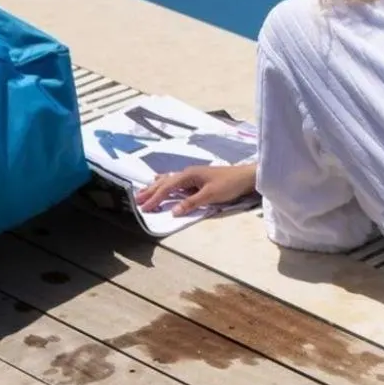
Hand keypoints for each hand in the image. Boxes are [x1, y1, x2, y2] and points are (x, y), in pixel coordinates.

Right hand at [136, 164, 257, 215]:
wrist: (246, 177)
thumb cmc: (229, 184)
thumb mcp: (210, 195)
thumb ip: (191, 203)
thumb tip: (173, 211)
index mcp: (188, 175)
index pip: (167, 188)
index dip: (155, 198)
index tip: (144, 208)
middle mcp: (188, 173)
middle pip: (164, 182)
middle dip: (150, 191)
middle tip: (136, 200)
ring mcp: (193, 175)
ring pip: (169, 180)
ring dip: (156, 187)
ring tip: (144, 191)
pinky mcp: (198, 179)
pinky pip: (177, 181)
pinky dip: (167, 183)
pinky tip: (163, 181)